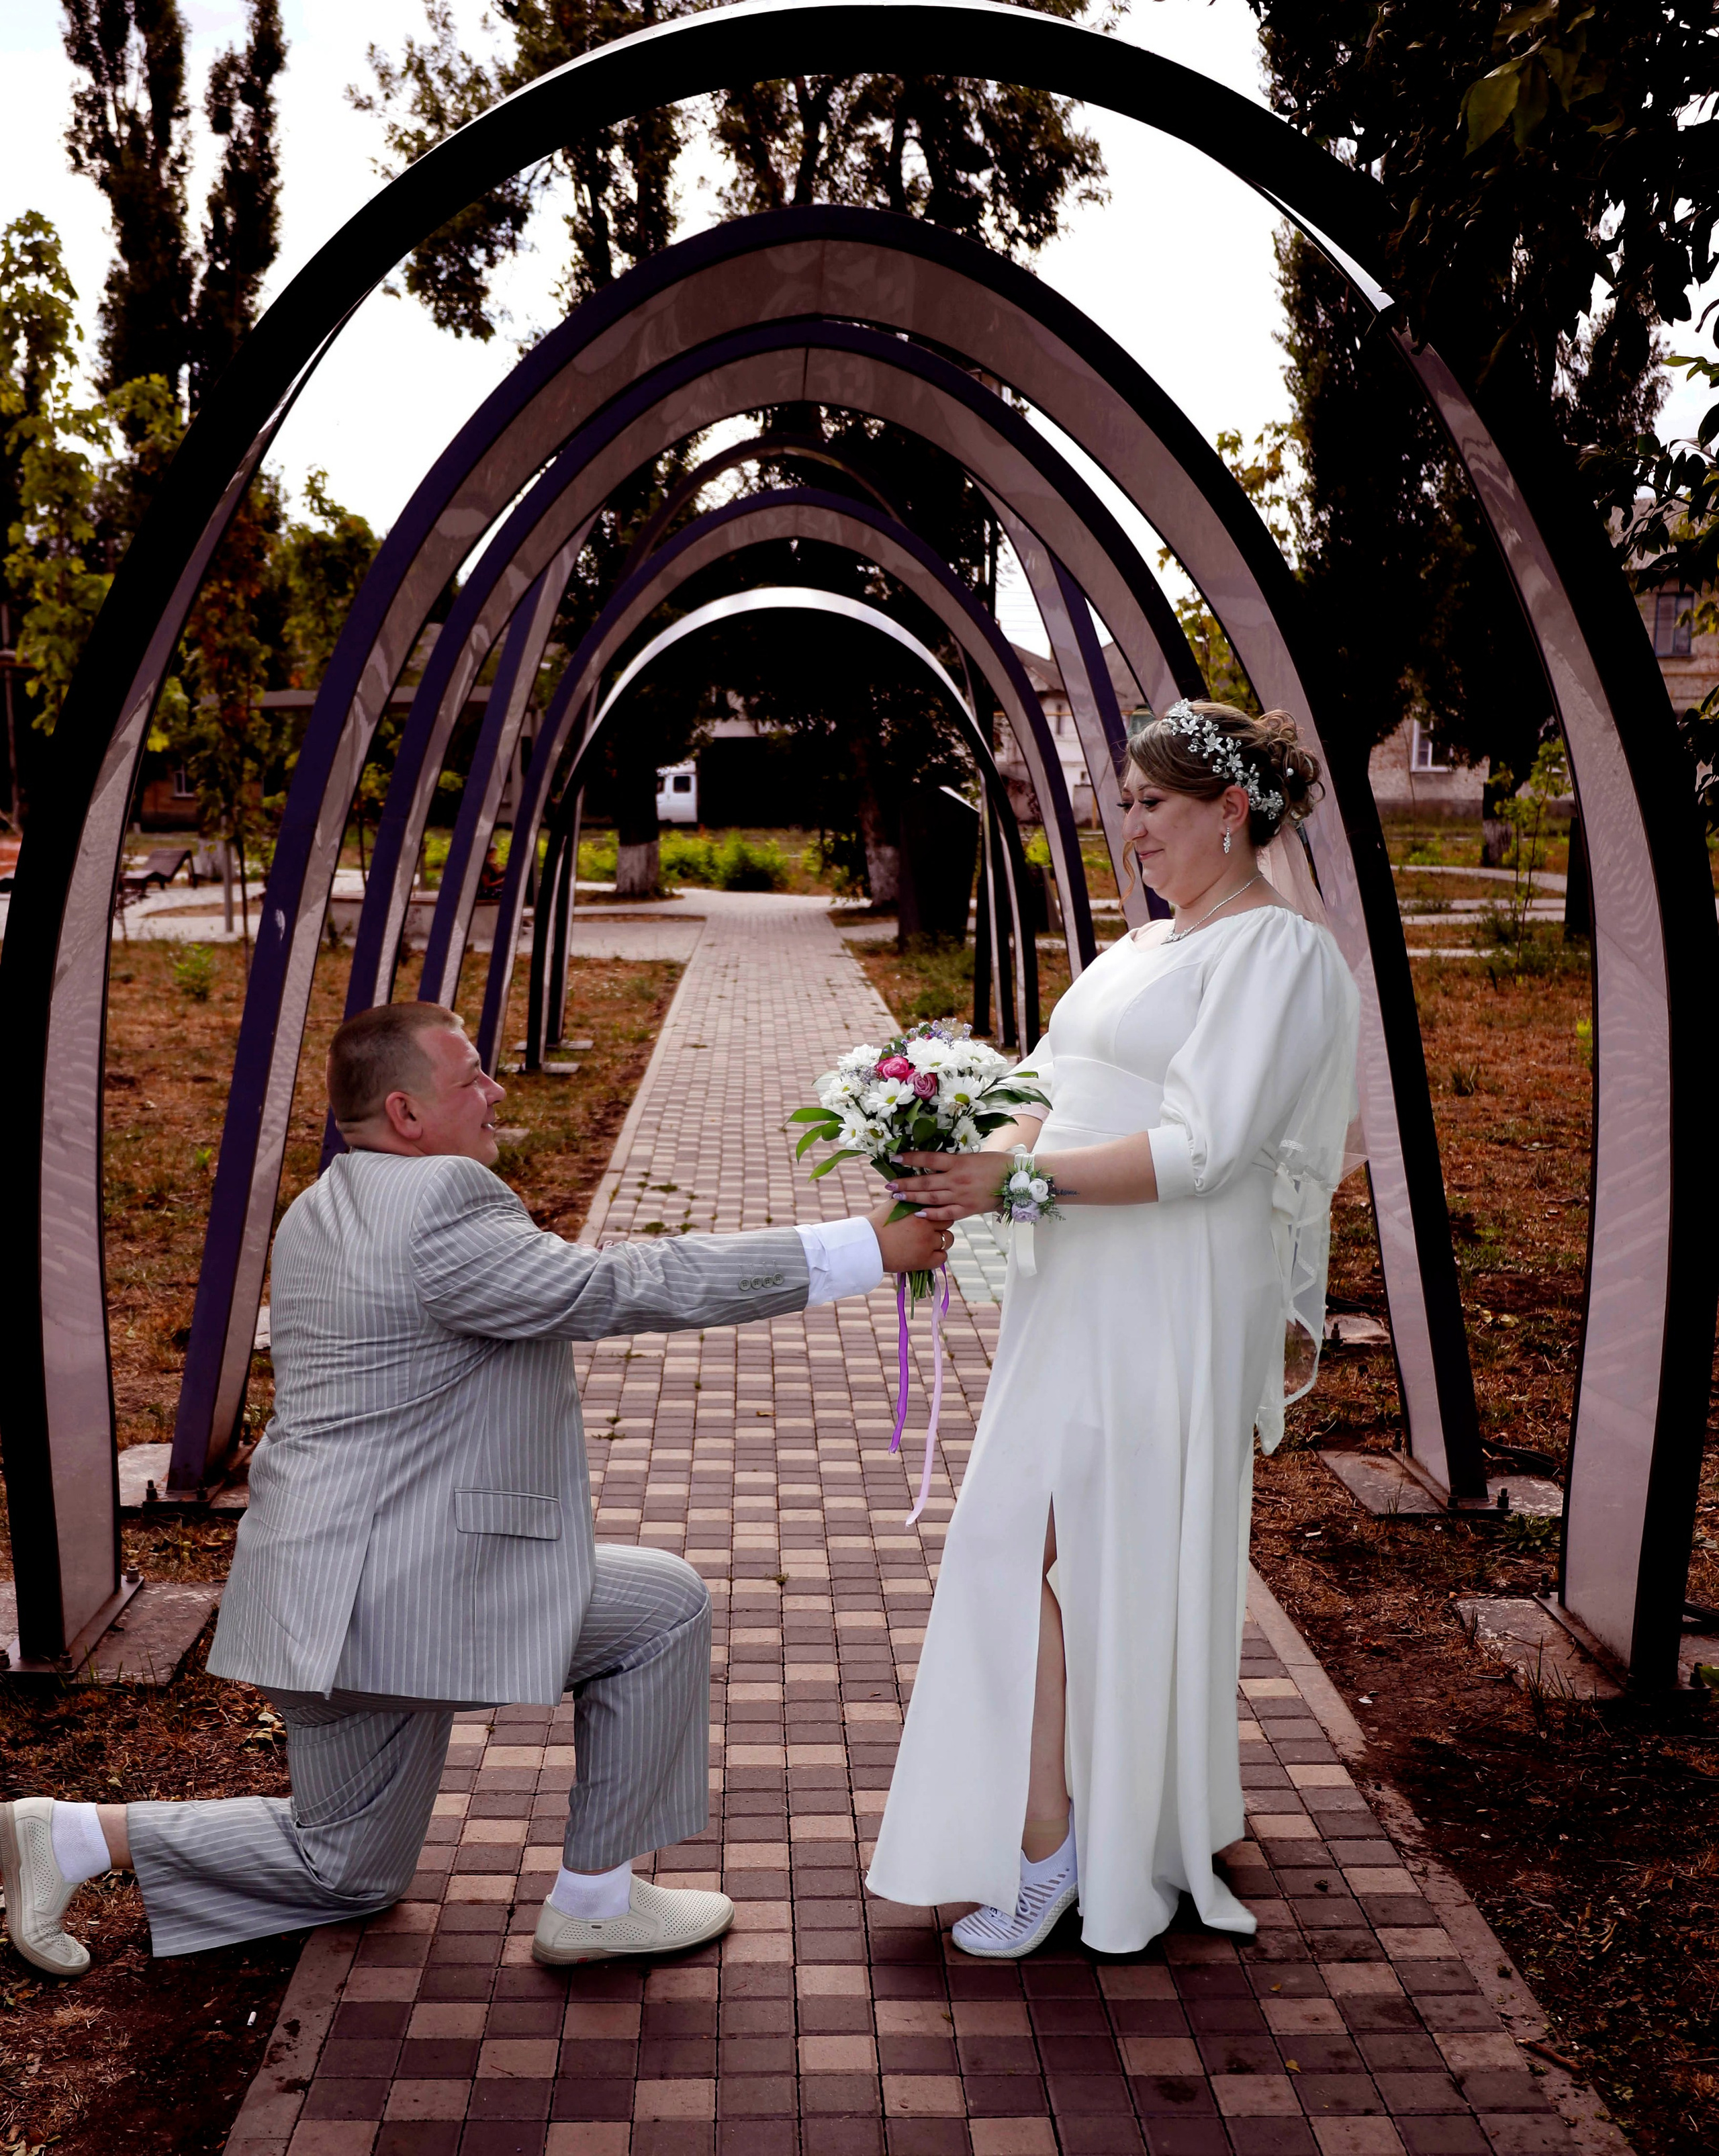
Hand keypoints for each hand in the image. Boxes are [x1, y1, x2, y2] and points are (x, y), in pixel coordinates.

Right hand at [869, 1199, 954, 1274]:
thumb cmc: (876, 1225)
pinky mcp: (924, 1259)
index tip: (932, 1217)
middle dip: (940, 1225)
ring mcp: (926, 1241)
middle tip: (930, 1230)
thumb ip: (909, 1199)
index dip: (937, 1212)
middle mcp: (925, 1222)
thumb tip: (918, 1194)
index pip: (940, 1206)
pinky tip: (928, 1254)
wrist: (866, 1246)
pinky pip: (942, 1257)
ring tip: (930, 1243)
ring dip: (941, 1240)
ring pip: (948, 1239)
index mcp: (918, 1207)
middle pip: (947, 1221)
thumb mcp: (893, 1205)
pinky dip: (937, 1256)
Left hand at [891, 1150, 1007, 1227]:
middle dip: (905, 1183)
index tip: (895, 1158)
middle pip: (926, 1181)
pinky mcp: (968, 1209)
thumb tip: (936, 1164)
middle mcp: (958, 1179)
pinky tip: (918, 1213)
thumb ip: (955, 1162)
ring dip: (912, 1197)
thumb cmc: (998, 1163)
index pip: (929, 1158)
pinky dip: (931, 1214)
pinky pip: (946, 1213)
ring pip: (932, 1197)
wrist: (1019, 1179)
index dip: (911, 1158)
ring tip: (897, 1197)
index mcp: (959, 1162)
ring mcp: (962, 1195)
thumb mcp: (974, 1157)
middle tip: (888, 1186)